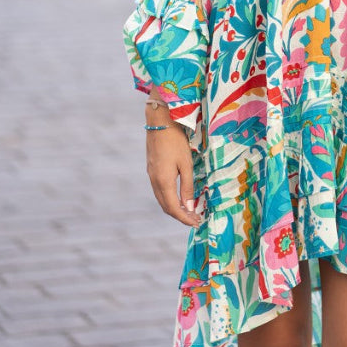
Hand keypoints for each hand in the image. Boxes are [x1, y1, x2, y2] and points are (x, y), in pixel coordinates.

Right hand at [146, 104, 202, 227]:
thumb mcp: (186, 164)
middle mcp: (154, 181)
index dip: (184, 218)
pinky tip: (178, 196)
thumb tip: (189, 207)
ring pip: (161, 199)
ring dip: (174, 208)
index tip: (196, 223)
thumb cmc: (176, 141)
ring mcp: (151, 175)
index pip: (173, 208)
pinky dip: (169, 198)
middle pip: (166, 206)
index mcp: (163, 182)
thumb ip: (187, 187)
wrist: (159, 122)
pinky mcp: (151, 169)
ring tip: (189, 210)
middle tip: (195, 219)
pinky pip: (159, 190)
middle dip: (180, 216)